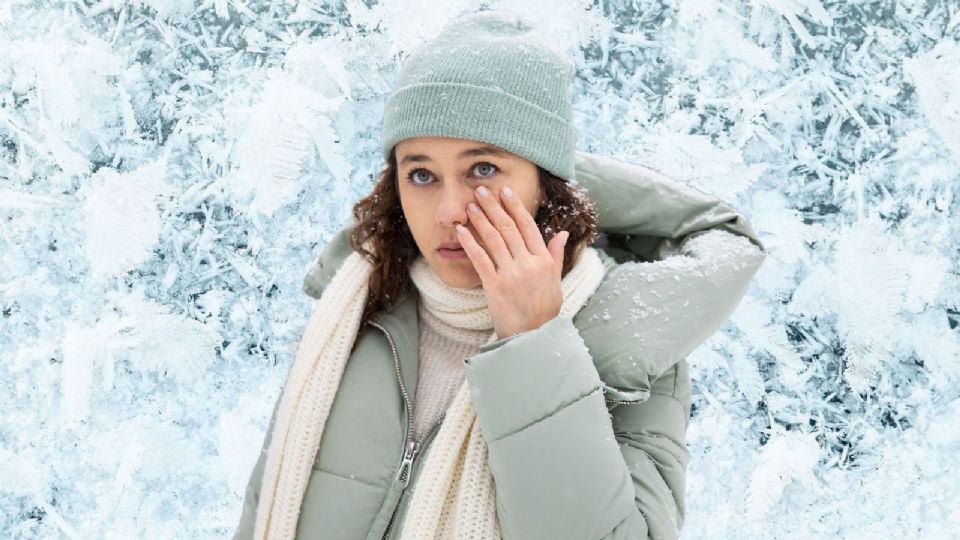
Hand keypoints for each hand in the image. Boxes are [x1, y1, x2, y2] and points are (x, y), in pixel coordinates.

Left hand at [456, 185, 569, 339]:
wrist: (532, 337)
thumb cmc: (544, 310)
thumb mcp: (555, 281)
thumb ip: (556, 255)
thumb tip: (561, 233)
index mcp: (544, 261)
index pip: (528, 226)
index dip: (515, 207)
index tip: (505, 191)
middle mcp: (529, 264)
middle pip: (509, 228)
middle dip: (494, 206)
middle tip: (481, 190)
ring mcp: (511, 275)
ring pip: (494, 240)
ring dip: (481, 220)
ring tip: (471, 205)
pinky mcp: (495, 286)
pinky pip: (480, 260)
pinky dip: (471, 243)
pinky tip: (462, 231)